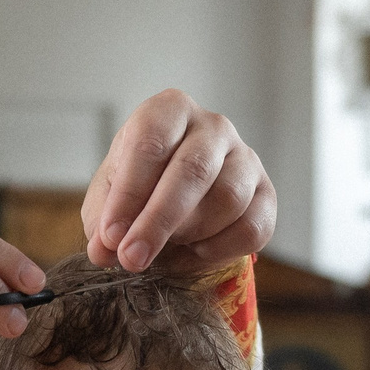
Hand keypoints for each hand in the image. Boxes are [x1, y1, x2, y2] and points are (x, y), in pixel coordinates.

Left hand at [82, 89, 276, 273]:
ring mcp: (246, 158)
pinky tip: (195, 252)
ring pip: (227, 199)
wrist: (175, 198)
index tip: (111, 236)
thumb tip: (104, 251)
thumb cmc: (139, 187)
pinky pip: (252, 228)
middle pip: (193, 170)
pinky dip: (220, 251)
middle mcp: (213, 127)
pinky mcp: (266, 194)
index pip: (152, 143)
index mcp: (169, 111)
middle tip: (132, 259)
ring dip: (190, 234)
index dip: (129, 194)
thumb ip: (103, 222)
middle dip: (158, 221)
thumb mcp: (108, 196)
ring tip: (165, 248)